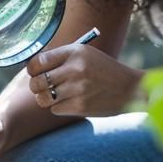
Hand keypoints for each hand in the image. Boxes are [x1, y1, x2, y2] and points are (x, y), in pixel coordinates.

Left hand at [26, 43, 143, 115]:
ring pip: (43, 98)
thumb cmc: (103, 70)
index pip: (38, 61)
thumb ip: (61, 58)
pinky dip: (59, 108)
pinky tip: (71, 102)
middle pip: (36, 82)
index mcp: (75, 52)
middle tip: (42, 87)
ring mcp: (78, 88)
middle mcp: (75, 68)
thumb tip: (32, 67)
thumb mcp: (85, 54)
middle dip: (35, 86)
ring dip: (45, 99)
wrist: (130, 88)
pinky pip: (55, 109)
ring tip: (55, 96)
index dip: (31, 69)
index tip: (35, 73)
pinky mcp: (80, 106)